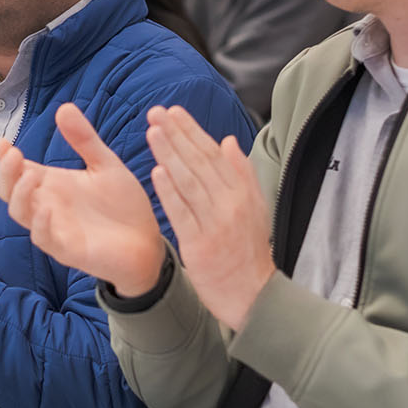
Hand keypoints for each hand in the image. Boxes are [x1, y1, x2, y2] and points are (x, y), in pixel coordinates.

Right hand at [0, 102, 164, 296]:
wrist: (149, 242)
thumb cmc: (124, 206)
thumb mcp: (105, 165)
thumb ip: (84, 139)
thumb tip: (64, 107)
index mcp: (54, 185)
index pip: (19, 170)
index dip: (7, 158)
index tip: (4, 141)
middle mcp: (48, 206)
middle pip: (11, 191)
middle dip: (7, 173)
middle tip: (14, 155)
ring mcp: (56, 228)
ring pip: (22, 215)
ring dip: (21, 196)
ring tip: (30, 176)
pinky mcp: (68, 250)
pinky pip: (45, 239)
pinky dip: (41, 225)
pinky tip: (47, 209)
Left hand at [145, 105, 273, 332]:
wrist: (253, 295)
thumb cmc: (249, 251)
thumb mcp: (256, 209)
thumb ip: (242, 174)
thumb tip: (228, 141)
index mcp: (242, 193)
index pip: (214, 154)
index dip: (192, 131)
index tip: (174, 111)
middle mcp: (231, 204)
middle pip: (200, 162)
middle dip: (176, 135)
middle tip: (155, 112)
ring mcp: (216, 225)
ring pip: (190, 182)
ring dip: (170, 155)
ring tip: (152, 132)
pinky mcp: (201, 245)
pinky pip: (183, 214)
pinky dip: (170, 192)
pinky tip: (156, 172)